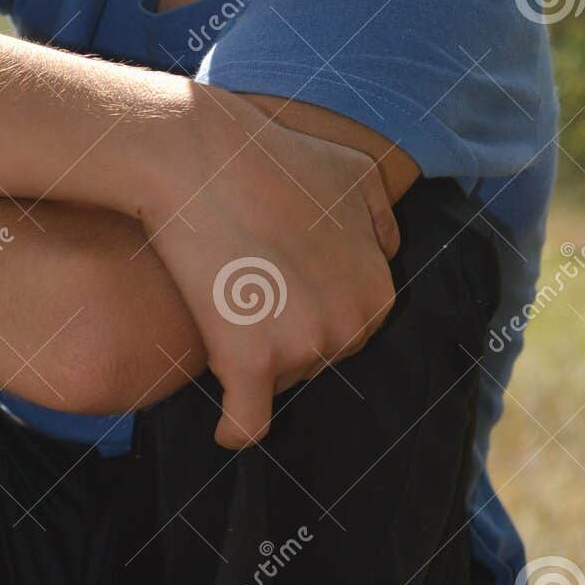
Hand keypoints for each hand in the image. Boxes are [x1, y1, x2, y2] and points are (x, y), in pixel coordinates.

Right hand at [141, 113, 400, 450]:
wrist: (198, 156)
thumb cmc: (268, 159)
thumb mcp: (354, 173)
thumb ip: (381, 224)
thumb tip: (386, 257)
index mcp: (378, 292)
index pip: (343, 327)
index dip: (306, 307)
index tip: (275, 284)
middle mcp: (352, 325)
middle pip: (314, 360)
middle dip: (282, 336)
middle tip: (244, 289)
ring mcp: (305, 346)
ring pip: (277, 383)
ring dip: (251, 362)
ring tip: (220, 304)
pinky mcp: (252, 361)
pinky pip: (247, 424)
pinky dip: (235, 429)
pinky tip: (223, 428)